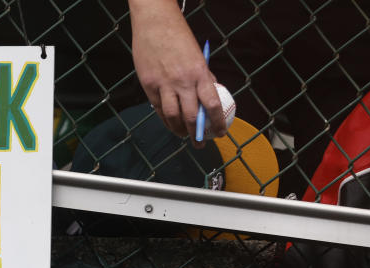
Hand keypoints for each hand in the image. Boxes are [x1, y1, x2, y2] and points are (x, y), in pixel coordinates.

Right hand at [129, 0, 224, 144]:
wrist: (155, 23)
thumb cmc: (178, 37)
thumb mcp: (197, 56)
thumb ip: (203, 75)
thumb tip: (211, 91)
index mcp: (199, 73)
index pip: (212, 104)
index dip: (217, 122)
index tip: (220, 133)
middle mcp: (182, 81)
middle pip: (192, 116)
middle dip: (197, 133)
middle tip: (200, 143)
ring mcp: (164, 84)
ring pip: (173, 116)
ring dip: (179, 130)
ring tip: (183, 135)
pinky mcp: (149, 85)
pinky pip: (158, 108)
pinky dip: (165, 119)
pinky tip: (169, 123)